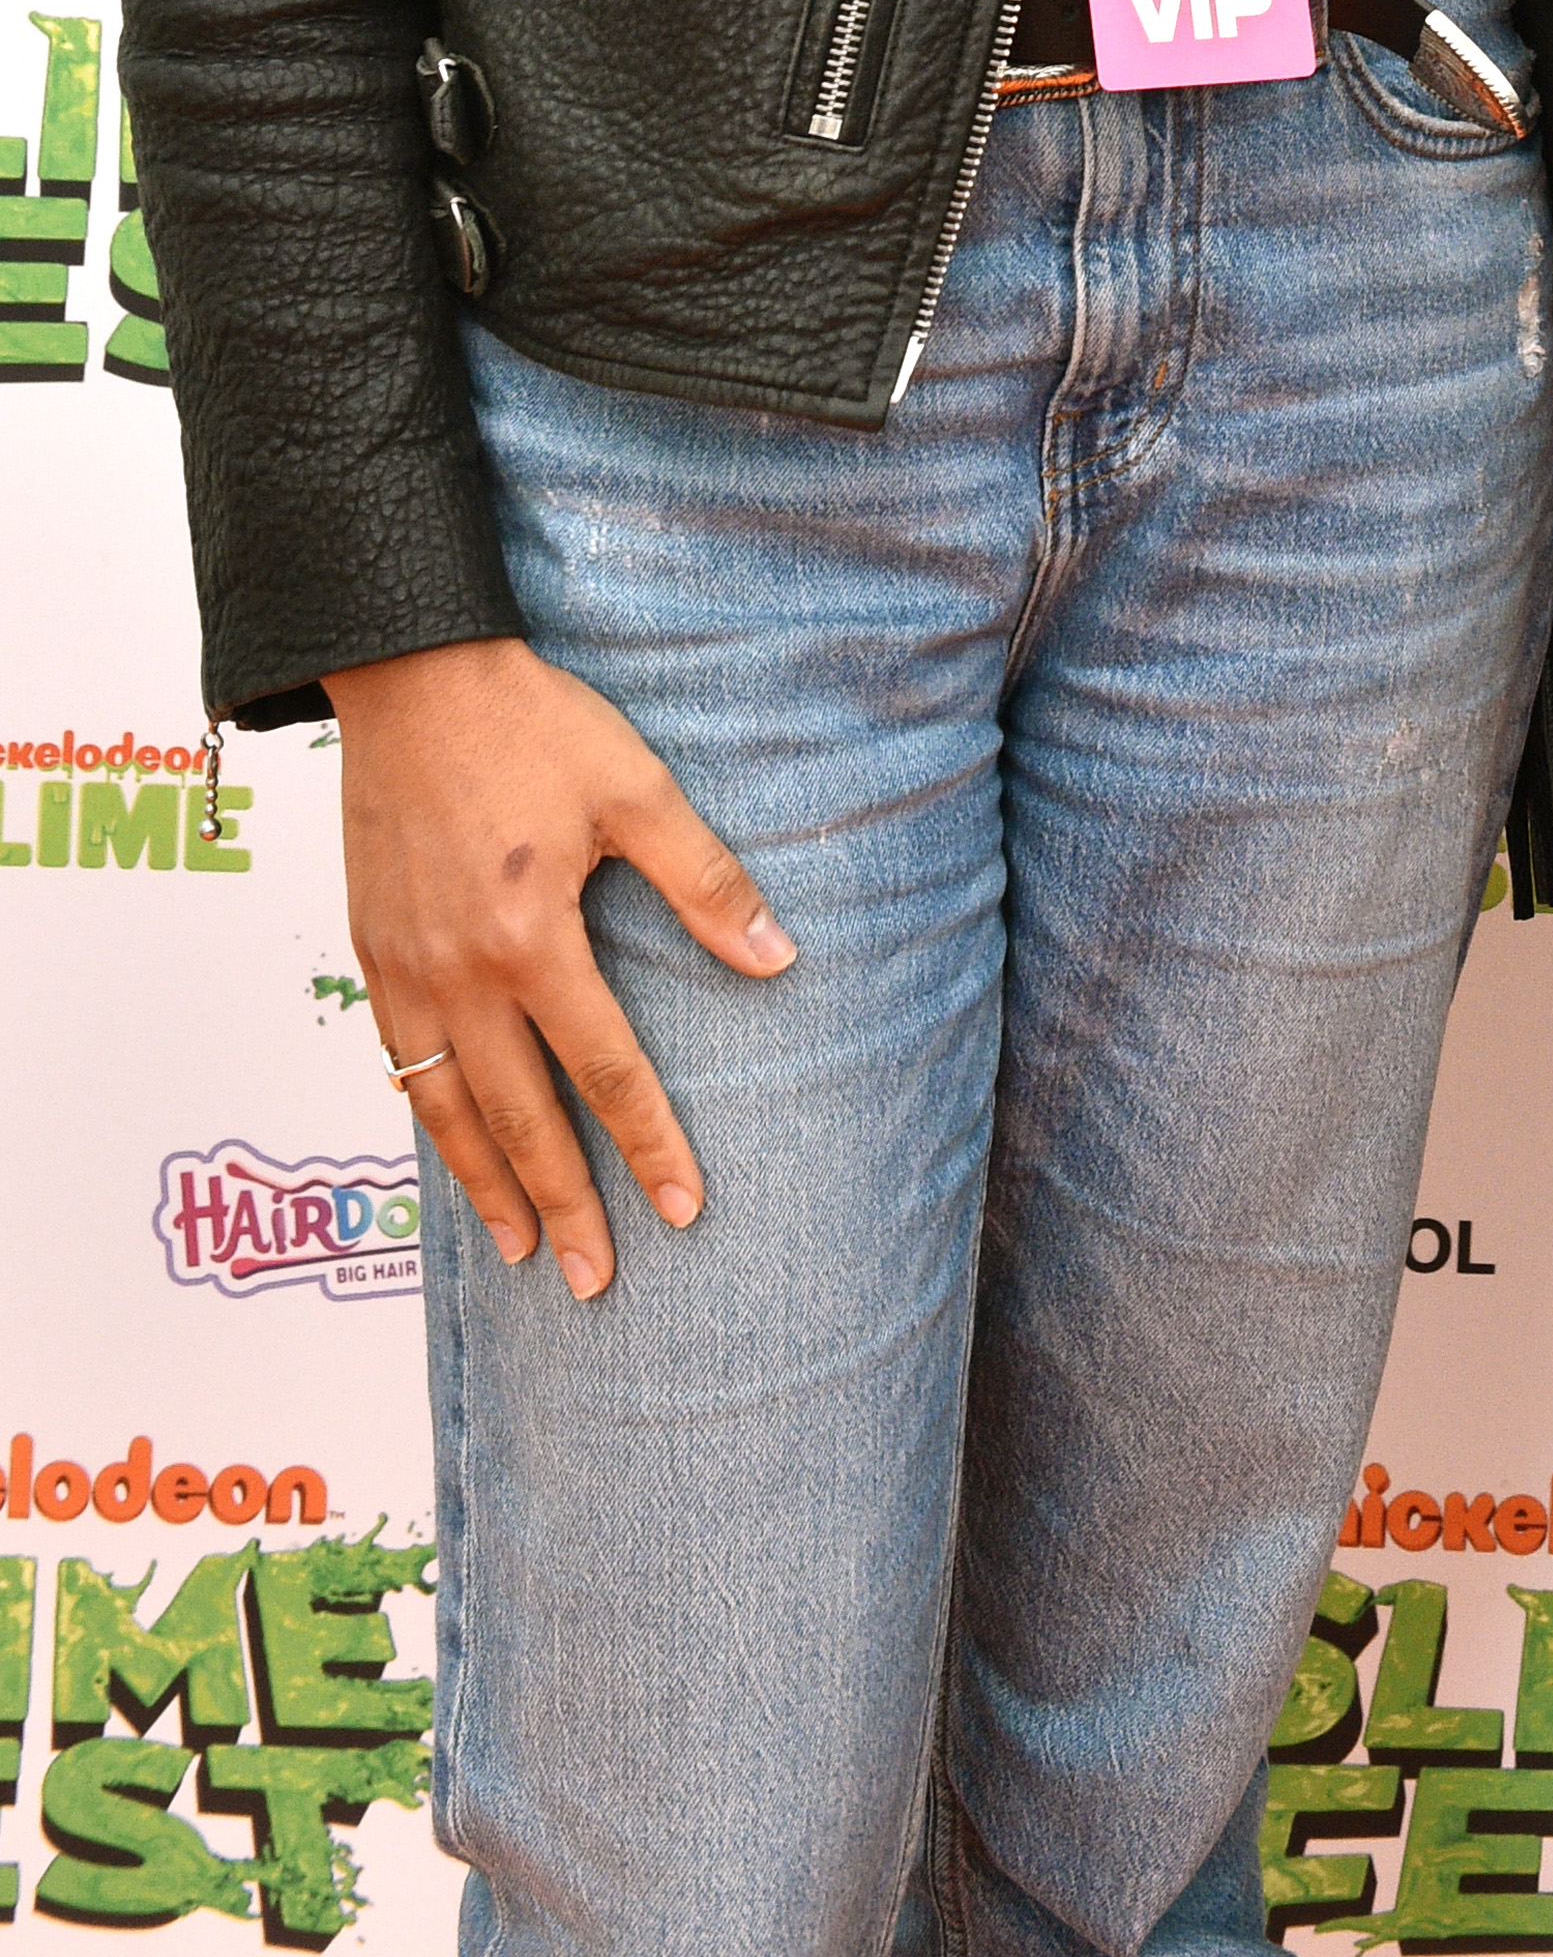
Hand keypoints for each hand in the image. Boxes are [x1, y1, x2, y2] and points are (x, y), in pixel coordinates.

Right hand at [324, 636, 794, 1297]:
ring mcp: (404, 972)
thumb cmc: (530, 724)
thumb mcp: (636, 789)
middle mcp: (461, 975)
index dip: (647, 1145)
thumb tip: (778, 959)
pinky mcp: (370, 953)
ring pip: (446, 1110)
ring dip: (486, 1187)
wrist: (410, 675)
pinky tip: (451, 1152)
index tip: (683, 1210)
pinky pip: (400, 1065)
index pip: (604, 1071)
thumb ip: (704, 882)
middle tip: (599, 1281)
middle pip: (519, 1117)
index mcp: (533, 940)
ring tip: (524, 1252)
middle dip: (565, 1203)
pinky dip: (428, 1122)